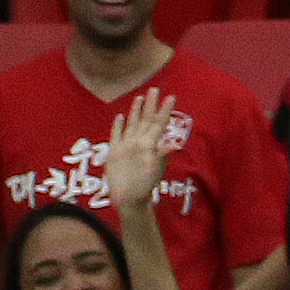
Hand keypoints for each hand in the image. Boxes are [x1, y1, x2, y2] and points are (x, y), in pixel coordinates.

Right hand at [101, 85, 172, 212]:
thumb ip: (161, 155)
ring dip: (136, 111)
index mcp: (149, 145)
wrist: (129, 200)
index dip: (164, 111)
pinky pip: (116, 134)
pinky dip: (118, 125)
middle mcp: (139, 143)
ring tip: (140, 98)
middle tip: (155, 89)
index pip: (158, 124)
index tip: (171, 97)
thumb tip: (174, 145)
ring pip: (132, 124)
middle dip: (151, 105)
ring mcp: (127, 146)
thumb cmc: (143, 188)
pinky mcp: (115, 152)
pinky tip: (120, 116)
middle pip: (146, 120)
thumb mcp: (153, 170)